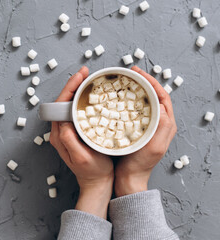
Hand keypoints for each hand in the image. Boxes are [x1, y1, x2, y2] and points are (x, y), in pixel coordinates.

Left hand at [50, 66, 113, 218]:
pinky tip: (91, 96)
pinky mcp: (76, 132)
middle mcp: (61, 131)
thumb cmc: (92, 171)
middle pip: (64, 102)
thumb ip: (69, 141)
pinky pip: (76, 112)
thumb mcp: (81, 158)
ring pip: (70, 105)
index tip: (80, 77)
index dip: (69, 88)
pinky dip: (82, 101)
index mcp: (60, 135)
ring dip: (78, 91)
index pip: (60, 105)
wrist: (97, 182)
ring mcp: (68, 131)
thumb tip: (63, 122)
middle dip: (73, 86)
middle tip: (86, 74)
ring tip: (88, 81)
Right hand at [115, 66, 176, 196]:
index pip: (163, 97)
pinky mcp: (139, 128)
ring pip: (146, 101)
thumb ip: (162, 127)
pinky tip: (122, 98)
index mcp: (166, 125)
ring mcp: (149, 125)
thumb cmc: (140, 164)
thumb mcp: (154, 147)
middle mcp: (160, 123)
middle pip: (155, 96)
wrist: (130, 177)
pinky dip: (131, 100)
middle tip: (132, 73)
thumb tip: (161, 105)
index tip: (139, 74)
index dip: (152, 83)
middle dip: (145, 82)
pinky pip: (137, 110)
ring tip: (127, 81)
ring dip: (138, 90)